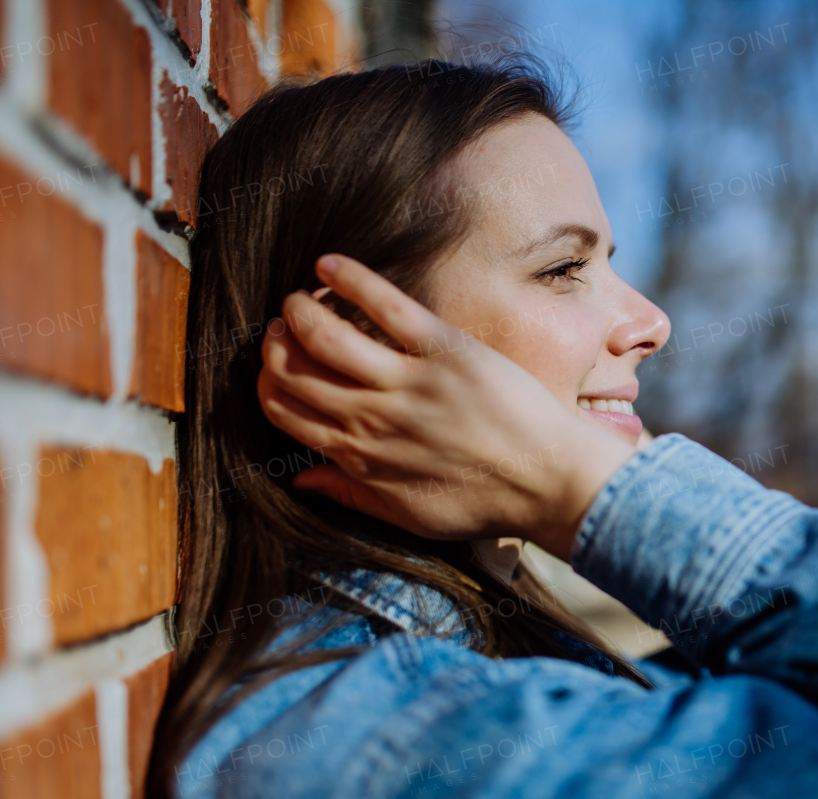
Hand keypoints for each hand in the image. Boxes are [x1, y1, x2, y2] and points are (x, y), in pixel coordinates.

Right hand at [257, 255, 636, 559]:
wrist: (549, 482)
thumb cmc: (484, 503)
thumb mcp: (409, 516)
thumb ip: (350, 495)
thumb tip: (299, 481)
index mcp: (360, 457)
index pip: (285, 411)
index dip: (268, 383)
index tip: (272, 367)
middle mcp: (373, 417)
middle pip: (294, 371)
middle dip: (274, 345)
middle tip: (278, 327)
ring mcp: (407, 381)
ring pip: (325, 336)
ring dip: (299, 311)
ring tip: (298, 298)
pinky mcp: (444, 349)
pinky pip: (385, 307)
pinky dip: (350, 280)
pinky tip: (328, 264)